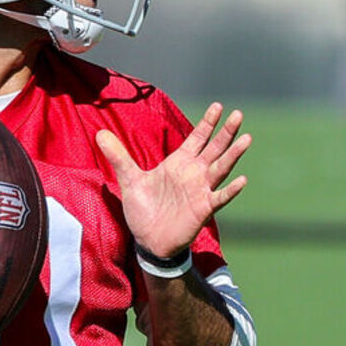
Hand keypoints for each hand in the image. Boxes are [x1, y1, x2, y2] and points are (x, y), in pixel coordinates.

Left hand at [96, 102, 250, 258]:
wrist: (149, 240)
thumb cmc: (144, 209)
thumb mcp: (130, 180)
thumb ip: (119, 157)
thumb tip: (99, 133)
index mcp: (179, 163)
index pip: (197, 138)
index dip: (208, 123)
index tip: (218, 106)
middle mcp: (194, 174)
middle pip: (214, 148)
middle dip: (226, 132)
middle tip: (238, 114)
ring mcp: (201, 191)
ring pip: (221, 168)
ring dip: (233, 154)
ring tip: (246, 138)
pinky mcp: (203, 209)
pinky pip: (220, 198)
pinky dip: (230, 190)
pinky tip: (242, 180)